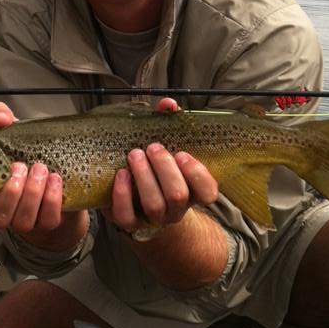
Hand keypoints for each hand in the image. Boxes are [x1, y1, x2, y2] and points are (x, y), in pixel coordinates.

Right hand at [0, 101, 64, 231]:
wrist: (62, 168)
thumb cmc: (26, 151)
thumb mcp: (11, 131)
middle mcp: (3, 211)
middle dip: (10, 192)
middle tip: (21, 166)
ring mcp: (26, 220)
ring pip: (22, 221)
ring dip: (32, 193)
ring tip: (40, 169)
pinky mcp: (49, 222)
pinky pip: (47, 220)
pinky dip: (52, 199)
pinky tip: (55, 180)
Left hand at [103, 97, 218, 233]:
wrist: (134, 201)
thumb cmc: (154, 169)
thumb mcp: (166, 148)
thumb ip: (168, 125)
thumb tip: (168, 104)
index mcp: (191, 191)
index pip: (208, 192)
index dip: (198, 174)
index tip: (182, 153)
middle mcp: (176, 208)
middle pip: (178, 196)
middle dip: (165, 169)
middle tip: (153, 147)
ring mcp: (153, 219)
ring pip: (154, 205)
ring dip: (144, 177)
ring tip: (134, 154)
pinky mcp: (129, 223)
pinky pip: (127, 216)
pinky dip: (123, 194)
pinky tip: (120, 174)